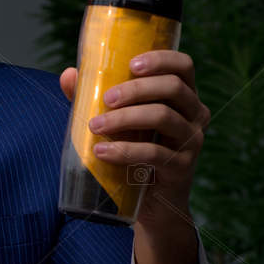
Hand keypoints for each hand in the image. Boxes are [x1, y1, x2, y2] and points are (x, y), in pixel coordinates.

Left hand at [60, 50, 209, 263]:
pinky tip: (102, 152)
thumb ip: (95, 98)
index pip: (184, 66)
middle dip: (136, 89)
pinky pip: (155, 153)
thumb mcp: (119, 122)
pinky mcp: (183, 167)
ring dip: (126, 118)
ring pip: (164, 117)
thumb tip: (68, 75)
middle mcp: (195, 114)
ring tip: (95, 126)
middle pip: (173, 88)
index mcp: (183, 97)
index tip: (132, 63)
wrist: (152, 204)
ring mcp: (192, 141)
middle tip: (105, 100)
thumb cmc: (135, 152)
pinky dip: (126, 151)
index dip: (161, 59)